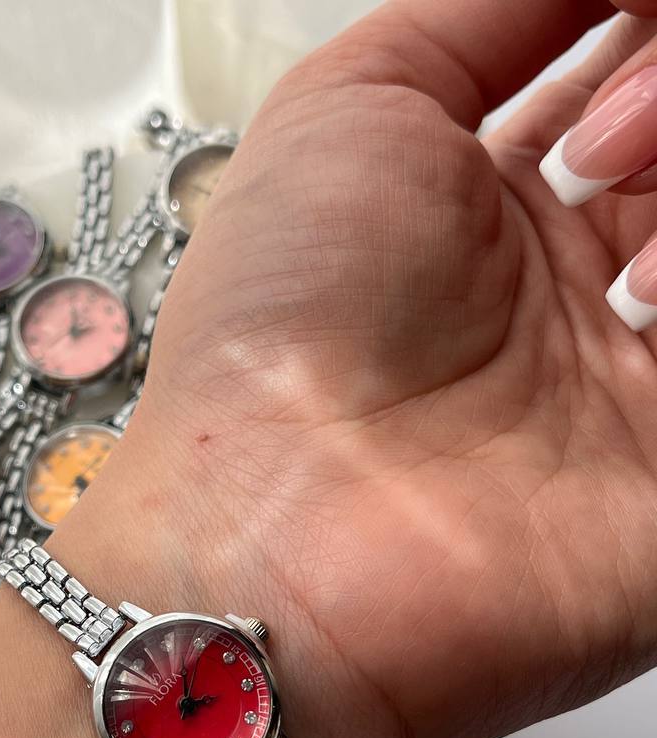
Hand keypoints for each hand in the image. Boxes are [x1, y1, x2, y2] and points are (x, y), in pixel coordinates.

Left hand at [51, 0, 656, 737]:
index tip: (616, 17)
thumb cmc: (276, 339)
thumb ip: (487, 17)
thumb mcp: (353, 109)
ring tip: (615, 231)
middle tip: (596, 151)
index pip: (642, 83)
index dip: (635, 33)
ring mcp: (644, 382)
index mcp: (514, 212)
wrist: (279, 527)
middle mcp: (593, 293)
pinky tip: (649, 302)